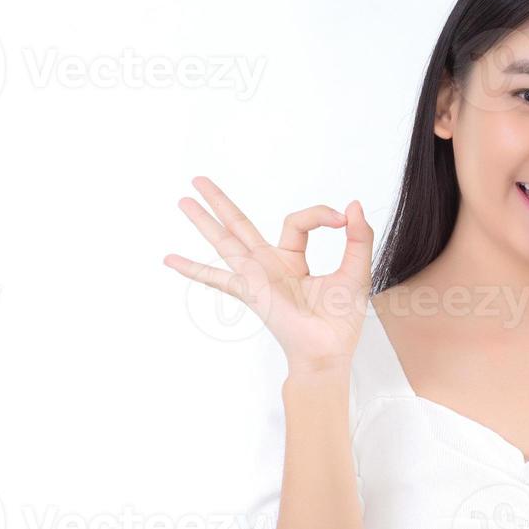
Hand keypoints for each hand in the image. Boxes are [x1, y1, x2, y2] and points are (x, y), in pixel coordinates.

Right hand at [164, 176, 372, 374]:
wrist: (330, 350)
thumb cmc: (341, 319)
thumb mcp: (356, 270)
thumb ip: (358, 238)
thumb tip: (353, 205)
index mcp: (292, 260)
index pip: (296, 222)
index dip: (319, 215)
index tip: (341, 220)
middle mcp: (268, 266)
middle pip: (240, 225)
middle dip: (220, 202)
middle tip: (199, 179)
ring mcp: (256, 278)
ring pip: (225, 241)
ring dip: (203, 221)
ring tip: (182, 200)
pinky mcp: (251, 290)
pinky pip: (217, 278)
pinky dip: (193, 269)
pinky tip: (170, 259)